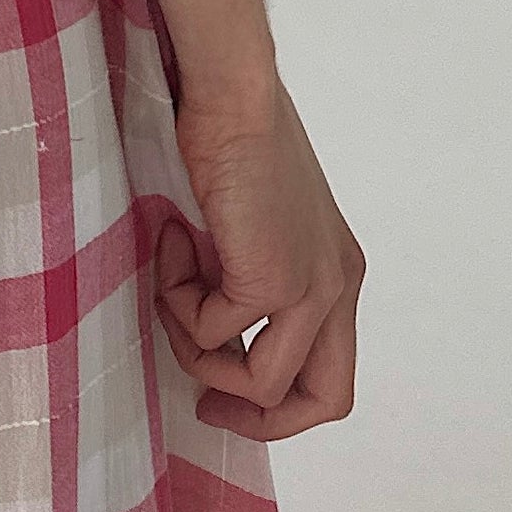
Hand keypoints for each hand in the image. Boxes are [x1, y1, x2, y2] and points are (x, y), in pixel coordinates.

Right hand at [157, 79, 363, 440]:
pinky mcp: (272, 280)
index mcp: (339, 273)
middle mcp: (338, 287)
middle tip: (206, 404)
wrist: (233, 93)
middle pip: (326, 400)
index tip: (225, 393)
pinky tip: (173, 243)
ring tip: (171, 287)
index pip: (333, 373)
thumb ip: (251, 271)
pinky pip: (214, 332)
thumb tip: (214, 326)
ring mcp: (311, 288)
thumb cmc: (235, 134)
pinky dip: (178, 301)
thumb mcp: (258, 221)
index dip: (282, 402)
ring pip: (260, 382)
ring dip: (198, 348)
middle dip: (259, 419)